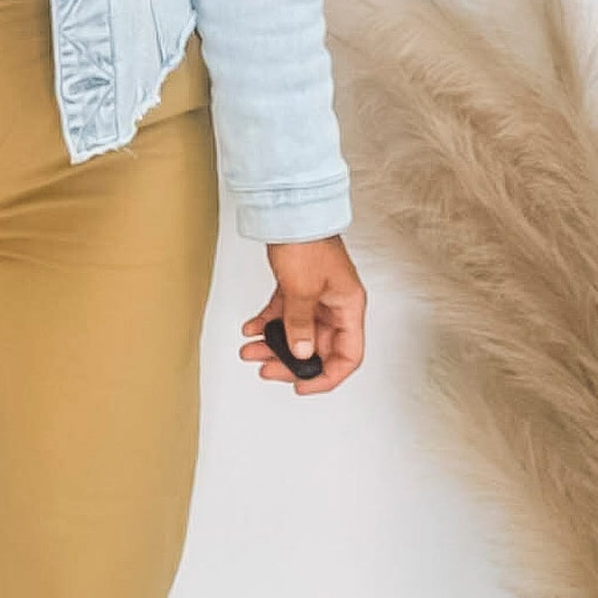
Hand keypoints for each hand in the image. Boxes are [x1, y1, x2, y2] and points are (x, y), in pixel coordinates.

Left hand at [240, 234, 365, 395]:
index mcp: (348, 307)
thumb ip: (300, 325)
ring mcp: (316, 296)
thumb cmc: (306, 241)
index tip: (301, 386)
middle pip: (318, 347)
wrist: (289, 211)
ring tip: (249, 350)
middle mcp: (336, 304)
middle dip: (289, 361)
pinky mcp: (298, 287)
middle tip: (265, 368)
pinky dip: (267, 324)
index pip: (348, 355)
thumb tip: (301, 353)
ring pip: (297, 332)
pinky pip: (284, 315)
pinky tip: (251, 328)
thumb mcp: (301, 289)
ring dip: (273, 344)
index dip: (327, 377)